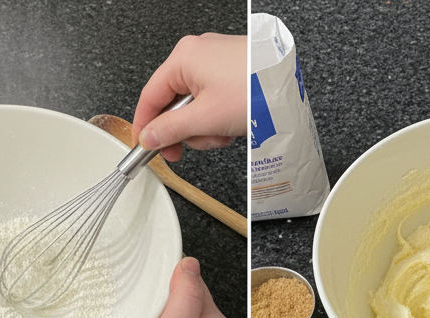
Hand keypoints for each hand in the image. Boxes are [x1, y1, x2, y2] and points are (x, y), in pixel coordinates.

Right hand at [131, 33, 246, 161]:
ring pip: (194, 108)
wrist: (286, 85)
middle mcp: (196, 56)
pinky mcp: (230, 75)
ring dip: (205, 129)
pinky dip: (218, 120)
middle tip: (187, 150)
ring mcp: (214, 64)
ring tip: (222, 132)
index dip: (144, 126)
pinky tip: (232, 126)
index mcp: (183, 59)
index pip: (150, 96)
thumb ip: (171, 130)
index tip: (143, 147)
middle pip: (173, 104)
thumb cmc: (252, 89)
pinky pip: (212, 103)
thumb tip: (149, 138)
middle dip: (185, 131)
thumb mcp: (205, 118)